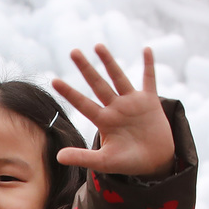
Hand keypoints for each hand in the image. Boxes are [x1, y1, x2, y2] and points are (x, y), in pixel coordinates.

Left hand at [52, 45, 174, 178]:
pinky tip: (146, 49)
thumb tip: (57, 157)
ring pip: (118, 77)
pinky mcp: (150, 102)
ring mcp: (132, 103)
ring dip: (109, 62)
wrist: (155, 162)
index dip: (69, 92)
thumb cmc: (128, 162)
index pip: (82, 103)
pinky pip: (149, 80)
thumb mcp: (104, 161)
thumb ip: (82, 157)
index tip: (54, 80)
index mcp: (103, 120)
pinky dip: (149, 65)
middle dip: (86, 69)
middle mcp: (115, 108)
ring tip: (98, 46)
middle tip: (73, 51)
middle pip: (97, 84)